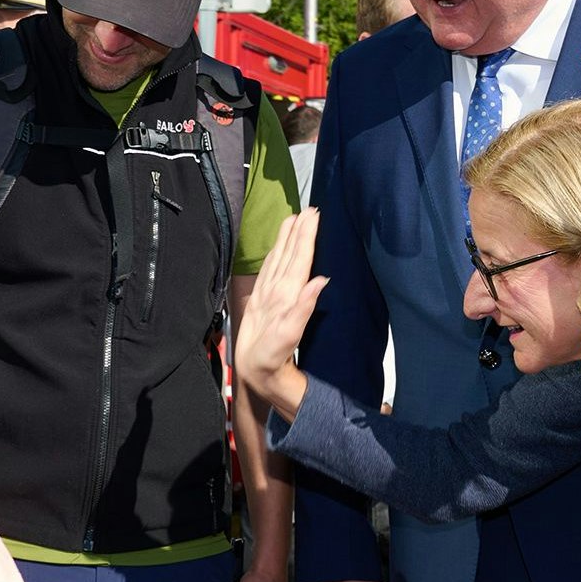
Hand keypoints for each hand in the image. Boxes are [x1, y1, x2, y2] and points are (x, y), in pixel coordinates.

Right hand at [236, 210, 328, 419]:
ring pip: (281, 260)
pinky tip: (277, 247)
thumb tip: (321, 280)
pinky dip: (274, 256)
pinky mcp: (261, 301)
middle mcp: (283, 291)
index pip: (301, 259)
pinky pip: (268, 271)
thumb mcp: (288, 334)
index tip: (313, 216)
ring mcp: (272, 295)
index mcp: (290, 294)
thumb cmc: (273, 357)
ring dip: (288, 239)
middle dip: (300, 232)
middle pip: (293, 255)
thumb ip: (304, 307)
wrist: (259, 372)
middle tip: (309, 209)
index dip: (306, 237)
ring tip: (295, 219)